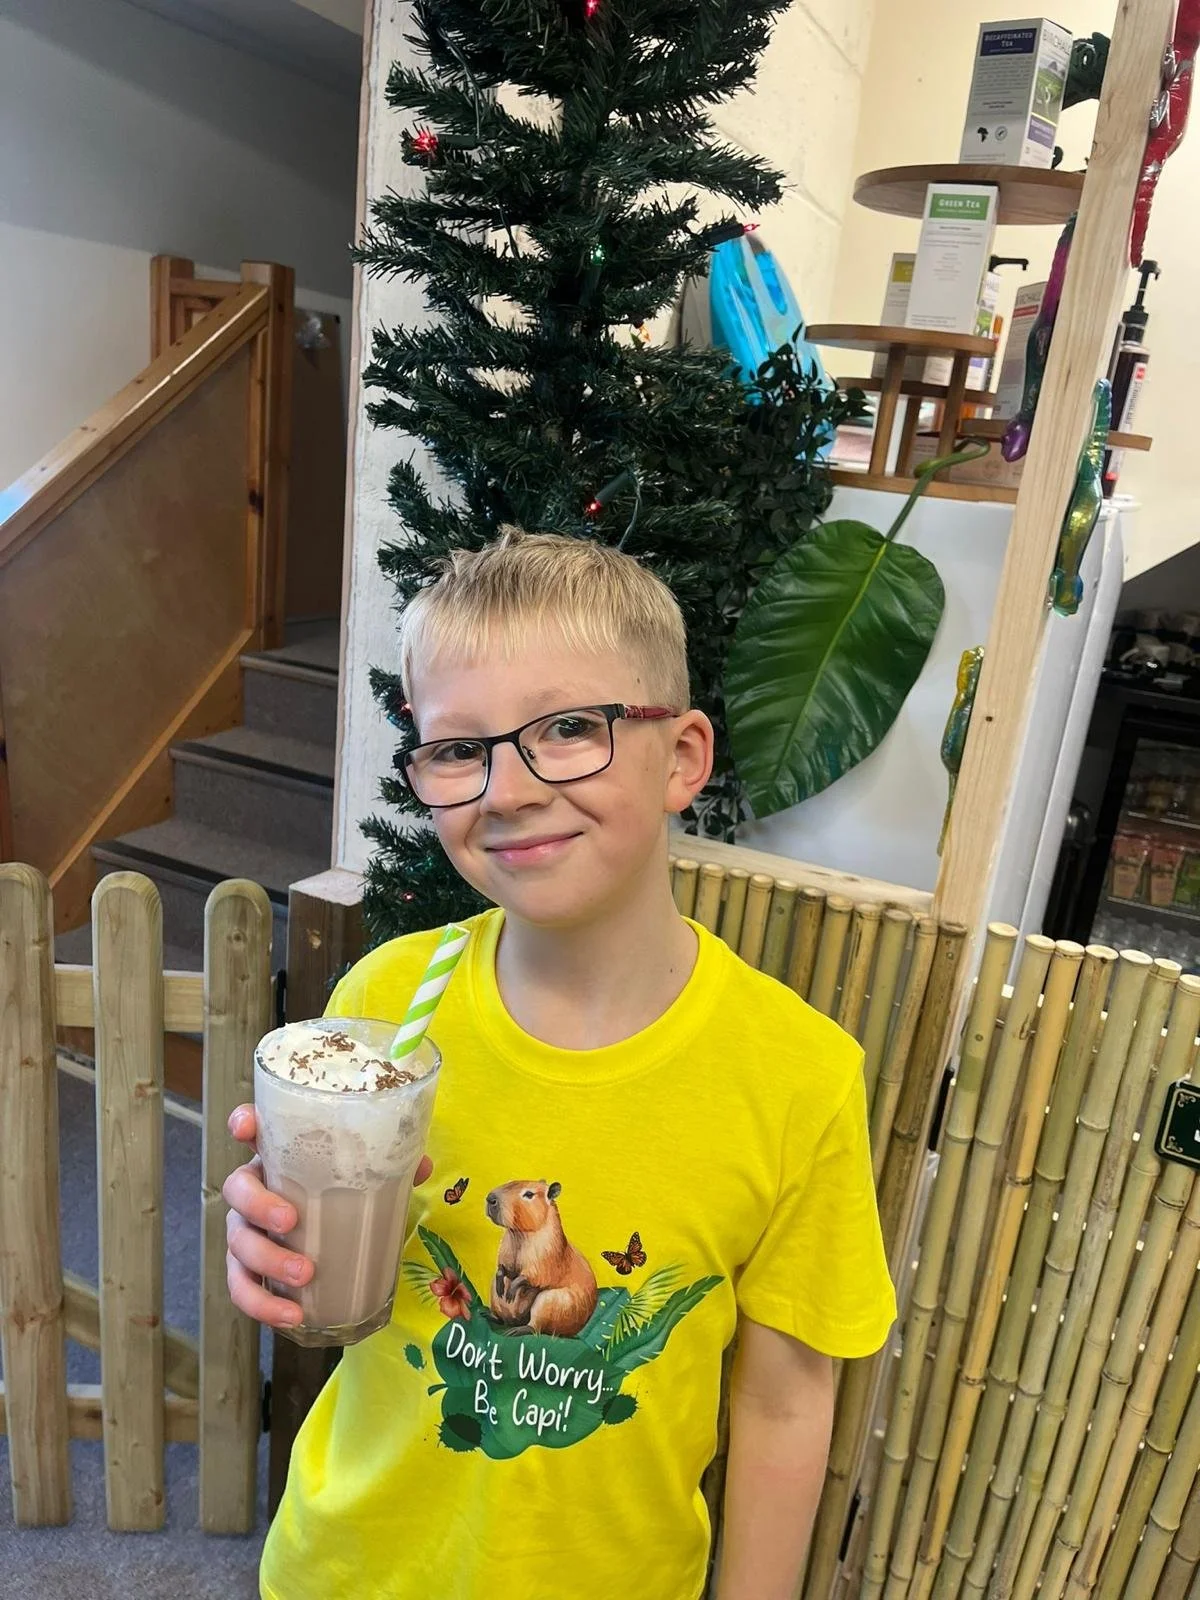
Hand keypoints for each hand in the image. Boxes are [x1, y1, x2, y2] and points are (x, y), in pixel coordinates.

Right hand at [222, 1104, 432, 1329]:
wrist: (338, 1234)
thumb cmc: (345, 1191)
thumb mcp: (368, 1172)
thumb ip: (392, 1162)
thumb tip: (421, 1166)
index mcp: (278, 1155)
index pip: (251, 1128)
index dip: (243, 1123)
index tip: (246, 1128)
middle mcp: (255, 1188)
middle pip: (237, 1188)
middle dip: (258, 1204)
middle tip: (290, 1221)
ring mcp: (247, 1229)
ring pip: (237, 1242)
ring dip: (266, 1259)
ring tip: (304, 1274)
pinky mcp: (249, 1269)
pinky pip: (242, 1288)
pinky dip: (262, 1304)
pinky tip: (291, 1315)